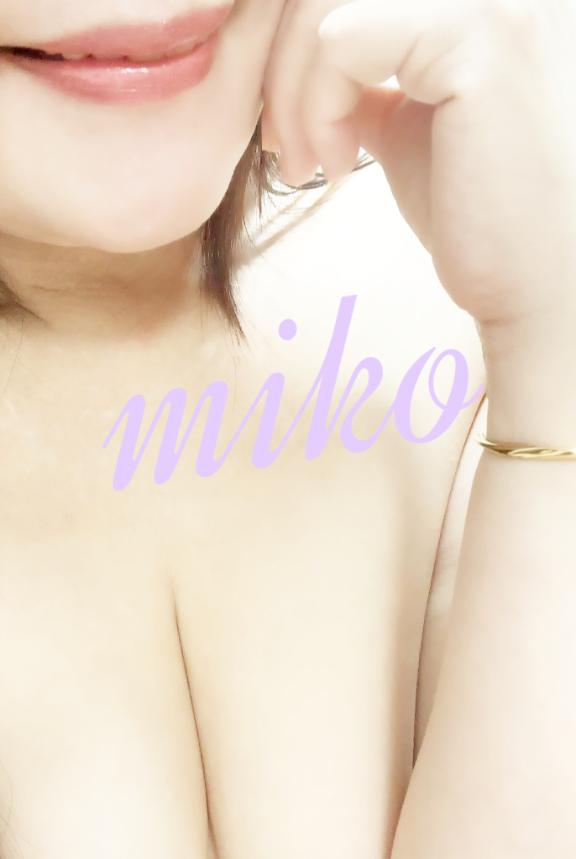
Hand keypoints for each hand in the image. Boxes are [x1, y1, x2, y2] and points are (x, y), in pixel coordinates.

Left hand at [261, 0, 575, 358]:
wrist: (526, 273)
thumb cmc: (471, 206)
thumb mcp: (403, 120)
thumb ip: (364, 76)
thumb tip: (307, 55)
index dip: (287, 42)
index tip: (282, 123)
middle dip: (273, 63)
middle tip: (281, 147)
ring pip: (321, 5)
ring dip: (288, 93)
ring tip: (305, 164)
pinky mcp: (478, 34)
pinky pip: (340, 41)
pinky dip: (317, 107)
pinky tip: (338, 167)